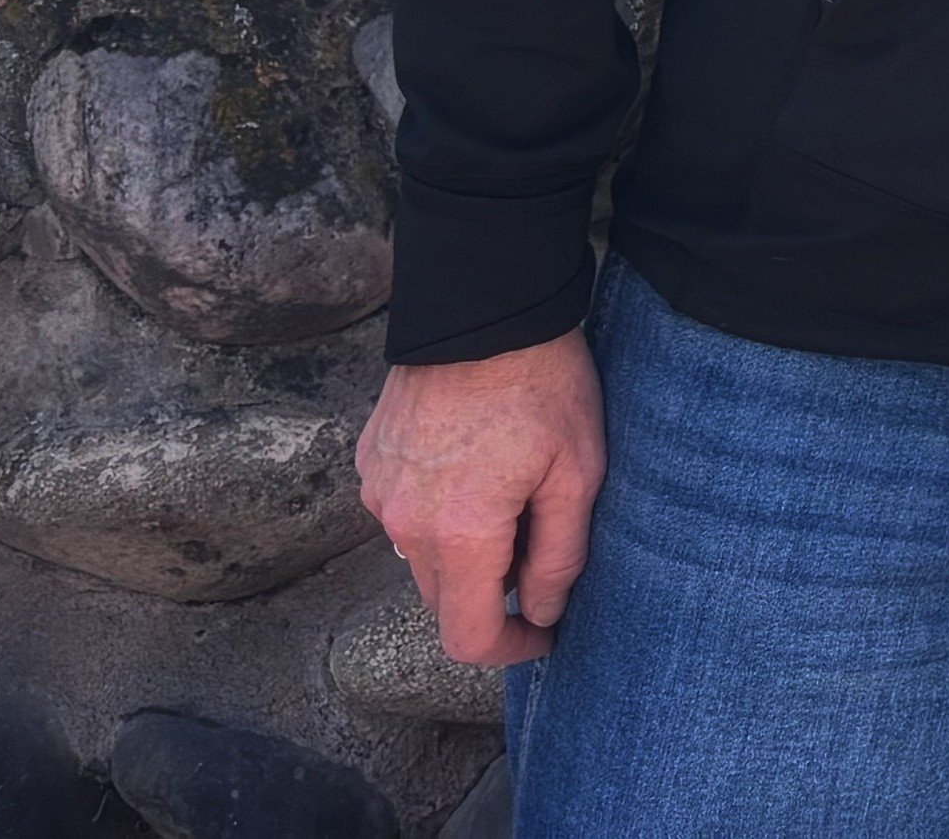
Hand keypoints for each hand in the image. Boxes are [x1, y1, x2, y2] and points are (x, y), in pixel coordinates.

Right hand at [356, 329, 606, 664]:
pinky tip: (473, 464)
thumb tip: (542, 612)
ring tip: (508, 492)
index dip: (510, 649)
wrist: (483, 300)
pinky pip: (402, 510)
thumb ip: (560, 558)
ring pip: (421, 555)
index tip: (544, 631)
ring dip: (462, 549)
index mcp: (458, 532)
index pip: (467, 637)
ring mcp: (379, 487)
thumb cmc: (541, 381)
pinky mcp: (371, 457)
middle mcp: (403, 520)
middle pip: (444, 597)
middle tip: (538, 540)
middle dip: (491, 590)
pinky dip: (435, 509)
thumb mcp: (578, 471)